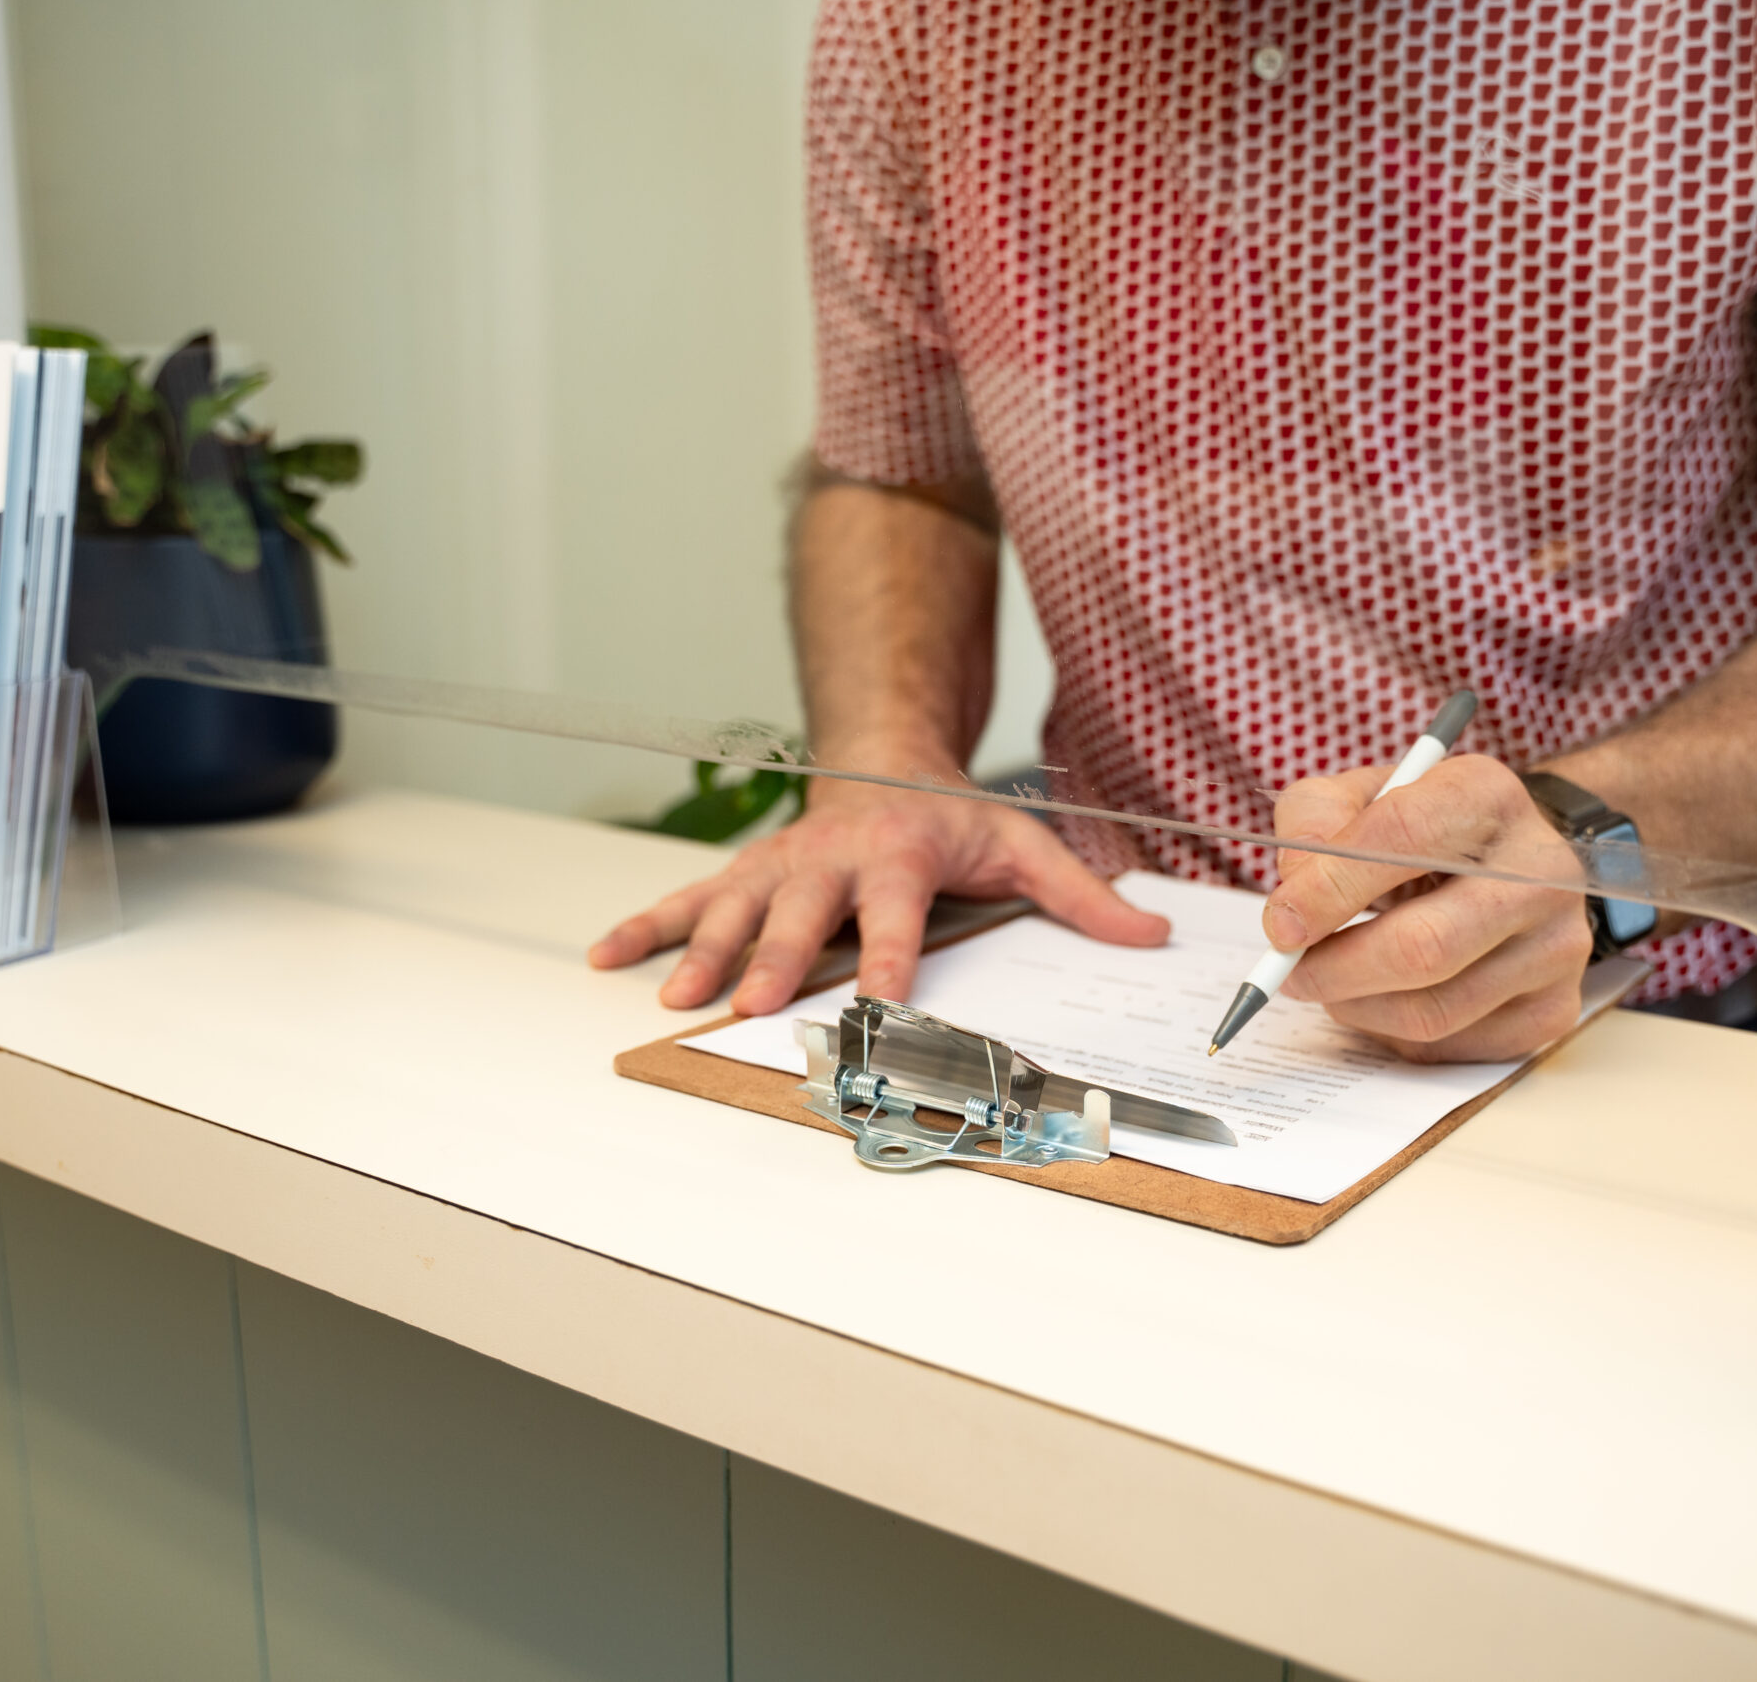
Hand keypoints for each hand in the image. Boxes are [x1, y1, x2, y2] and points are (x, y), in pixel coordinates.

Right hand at [588, 773, 1169, 1012]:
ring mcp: (781, 865)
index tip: (878, 999)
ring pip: (733, 906)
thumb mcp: (1023, 842)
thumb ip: (1082, 894)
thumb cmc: (952, 812)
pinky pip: (688, 895)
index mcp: (899, 855)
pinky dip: (645, 923)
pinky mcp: (748, 871)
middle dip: (770, 957)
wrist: (886, 754)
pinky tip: (606, 956)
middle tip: (749, 1002)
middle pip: (798, 913)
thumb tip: (1150, 934)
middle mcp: (830, 859)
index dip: (885, 956)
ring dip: (700, 948)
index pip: (894, 915)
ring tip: (673, 993)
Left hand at [1263, 756, 1592, 1062]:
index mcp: (1488, 796)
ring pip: (1432, 1011)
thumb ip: (1313, 821)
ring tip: (1329, 980)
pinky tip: (1380, 997)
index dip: (1330, 888)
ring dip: (1355, 1006)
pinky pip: (1449, 1047)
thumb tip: (1294, 894)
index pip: (1403, 840)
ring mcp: (1556, 946)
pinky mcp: (1553, 1007)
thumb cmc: (1422, 829)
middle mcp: (1539, 871)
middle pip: (1424, 946)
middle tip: (1287, 971)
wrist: (1511, 860)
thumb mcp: (1362, 795)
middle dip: (1334, 969)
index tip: (1280, 924)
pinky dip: (1390, 1033)